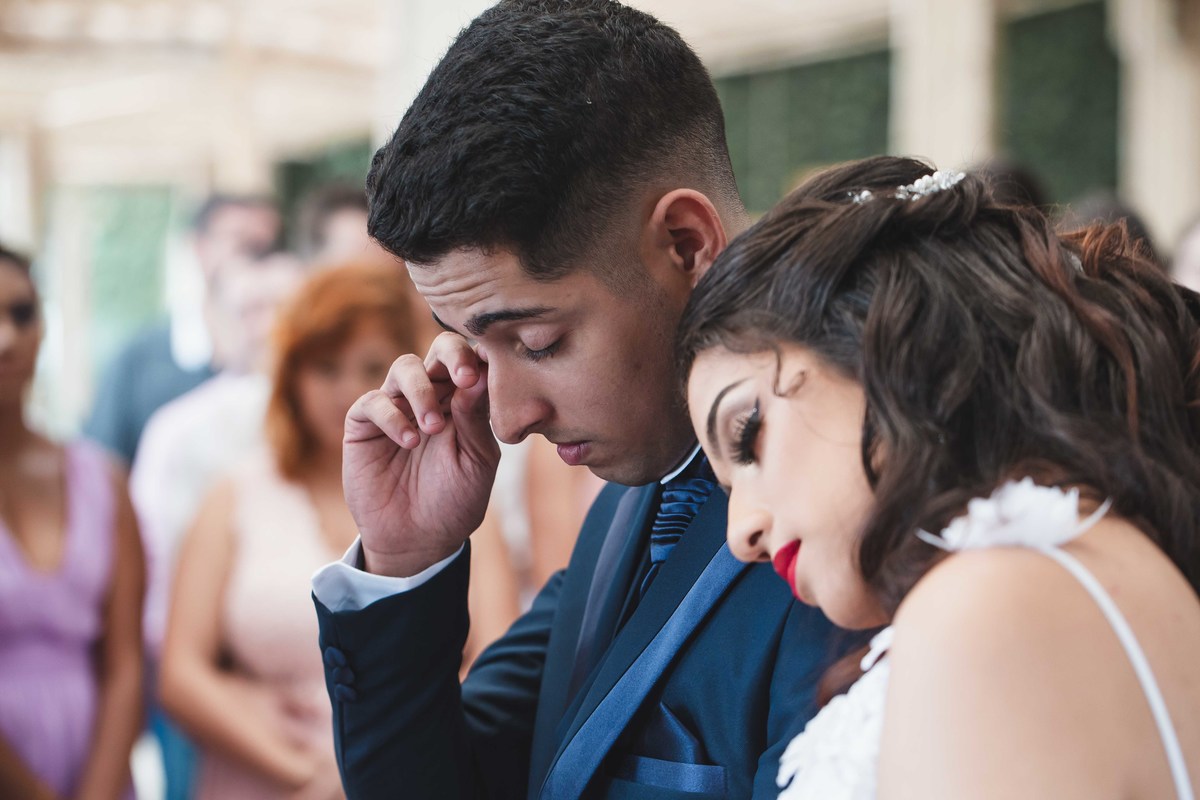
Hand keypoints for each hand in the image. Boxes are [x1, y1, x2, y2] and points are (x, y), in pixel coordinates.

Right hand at [343, 332, 500, 576]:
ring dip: (422, 391)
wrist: (418, 540)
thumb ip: (476, 419)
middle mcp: (431, 395)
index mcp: (464, 400)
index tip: (488, 369)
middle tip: (464, 378)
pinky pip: (374, 402)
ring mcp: (397, 406)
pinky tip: (409, 442)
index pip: (472, 360)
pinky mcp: (364, 425)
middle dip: (452, 355)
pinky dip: (392, 416)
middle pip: (438, 349)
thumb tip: (479, 375)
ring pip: (404, 368)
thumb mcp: (476, 462)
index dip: (480, 356)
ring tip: (433, 426)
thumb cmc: (455, 499)